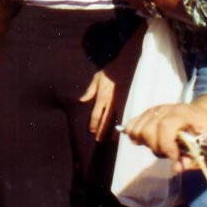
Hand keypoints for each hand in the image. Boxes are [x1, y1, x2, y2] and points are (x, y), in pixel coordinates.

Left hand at [80, 25, 144, 141]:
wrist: (123, 66)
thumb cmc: (108, 72)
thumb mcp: (96, 79)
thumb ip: (89, 91)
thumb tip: (82, 100)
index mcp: (102, 97)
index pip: (96, 115)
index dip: (93, 124)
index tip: (91, 131)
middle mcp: (110, 102)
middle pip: (104, 120)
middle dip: (101, 130)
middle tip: (99, 140)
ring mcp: (118, 102)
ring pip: (113, 119)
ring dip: (110, 129)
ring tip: (109, 138)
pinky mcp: (124, 101)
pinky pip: (121, 114)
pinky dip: (119, 121)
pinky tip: (119, 128)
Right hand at [123, 98, 206, 171]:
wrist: (204, 112)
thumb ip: (196, 159)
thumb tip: (176, 168)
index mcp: (184, 114)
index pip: (166, 125)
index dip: (167, 145)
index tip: (174, 158)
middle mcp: (167, 108)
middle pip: (149, 129)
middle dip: (157, 148)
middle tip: (168, 153)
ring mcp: (155, 109)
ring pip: (138, 128)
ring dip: (147, 143)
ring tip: (160, 146)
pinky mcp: (147, 113)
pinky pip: (132, 125)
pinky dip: (135, 136)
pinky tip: (147, 141)